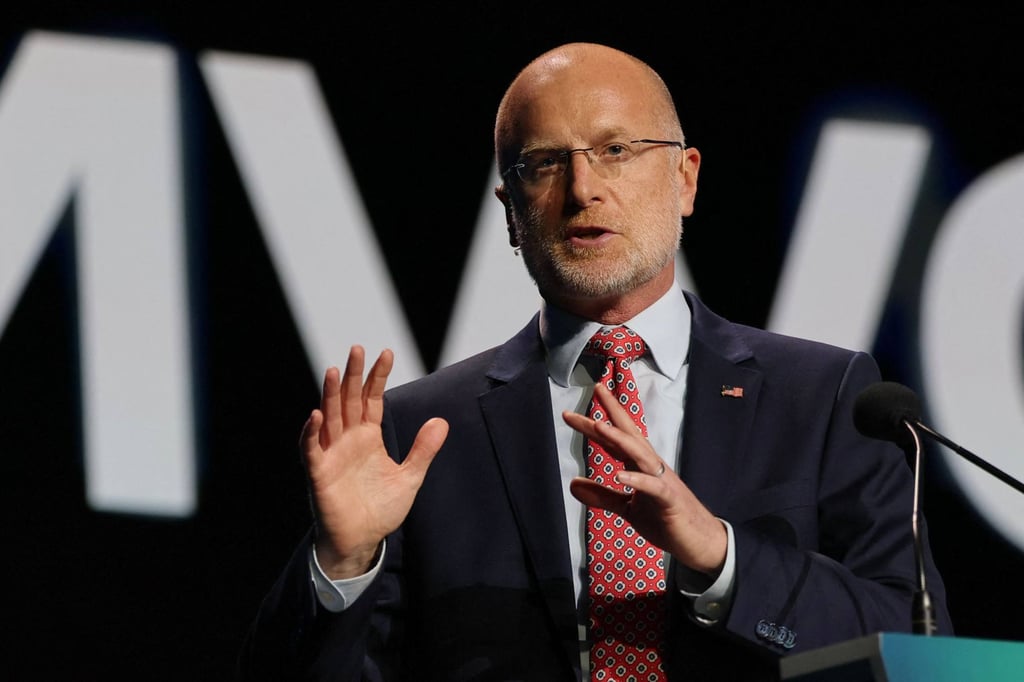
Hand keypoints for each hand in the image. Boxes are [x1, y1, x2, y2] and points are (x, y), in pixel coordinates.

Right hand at [302, 346, 448, 578]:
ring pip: (329, 417)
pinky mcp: (320, 473)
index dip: (377, 376)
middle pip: (349, 400)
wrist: (362, 541)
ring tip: (334, 370)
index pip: (371, 399)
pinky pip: (312, 449)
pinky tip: (316, 414)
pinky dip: (312, 432)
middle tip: (357, 348)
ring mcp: (332, 454)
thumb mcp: (409, 477)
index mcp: (368, 437)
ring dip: (330, 394)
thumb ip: (423, 450)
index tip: (386, 353)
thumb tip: (442, 421)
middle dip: (353, 375)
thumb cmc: (380, 509)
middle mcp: (348, 440)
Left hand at [563, 382, 726, 574]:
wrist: (701, 542)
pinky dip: (637, 480)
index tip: (571, 413)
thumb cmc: (666, 520)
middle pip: (628, 434)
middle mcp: (651, 466)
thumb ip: (602, 495)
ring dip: (620, 438)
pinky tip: (620, 475)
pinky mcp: (670, 500)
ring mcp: (662, 481)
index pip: (615, 439)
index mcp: (640, 466)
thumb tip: (572, 484)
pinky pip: (653, 487)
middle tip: (596, 389)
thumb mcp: (628, 508)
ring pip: (640, 453)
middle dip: (611, 412)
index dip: (594, 425)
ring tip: (599, 425)